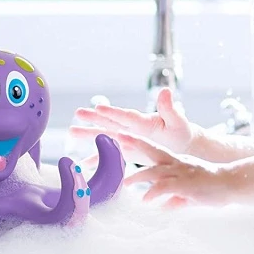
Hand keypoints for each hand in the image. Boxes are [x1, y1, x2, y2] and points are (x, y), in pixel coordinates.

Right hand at [70, 88, 193, 165]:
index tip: (99, 108)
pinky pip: (109, 154)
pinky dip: (97, 158)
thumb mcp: (178, 121)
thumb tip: (166, 91)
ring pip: (105, 136)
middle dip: (94, 118)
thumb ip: (170, 109)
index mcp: (143, 121)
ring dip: (89, 134)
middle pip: (110, 122)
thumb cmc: (180, 131)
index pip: (126, 116)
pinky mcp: (126, 150)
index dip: (113, 112)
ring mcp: (127, 138)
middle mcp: (131, 128)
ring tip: (72, 131)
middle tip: (77, 112)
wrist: (181, 144)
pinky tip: (83, 163)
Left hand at [122, 134, 232, 207]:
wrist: (231, 183)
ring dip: (138, 175)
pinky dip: (153, 192)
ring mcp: (181, 172)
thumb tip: (165, 206)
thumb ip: (176, 198)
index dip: (139, 142)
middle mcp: (177, 163)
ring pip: (155, 170)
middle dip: (135, 143)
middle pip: (152, 150)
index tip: (123, 136)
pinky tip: (146, 199)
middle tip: (117, 138)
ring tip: (125, 182)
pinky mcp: (185, 184)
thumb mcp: (190, 192)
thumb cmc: (212, 186)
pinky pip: (165, 187)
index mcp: (177, 162)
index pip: (154, 149)